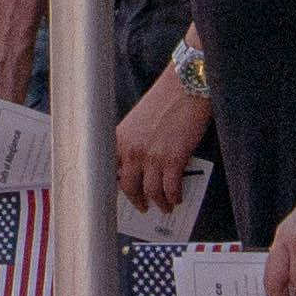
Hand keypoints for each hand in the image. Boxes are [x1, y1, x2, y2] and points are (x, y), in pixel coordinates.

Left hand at [115, 73, 211, 212]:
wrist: (186, 88)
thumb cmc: (165, 100)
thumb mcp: (138, 121)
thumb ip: (134, 142)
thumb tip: (140, 167)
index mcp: (120, 139)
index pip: (110, 172)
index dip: (113, 188)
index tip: (115, 198)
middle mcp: (132, 149)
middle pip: (129, 187)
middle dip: (137, 201)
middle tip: (142, 207)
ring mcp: (152, 156)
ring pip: (151, 192)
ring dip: (159, 203)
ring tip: (165, 207)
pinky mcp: (173, 159)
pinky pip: (171, 188)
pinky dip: (174, 197)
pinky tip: (177, 198)